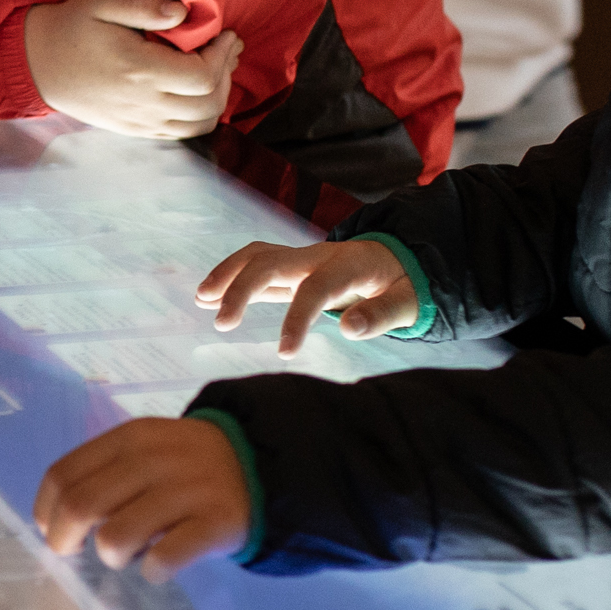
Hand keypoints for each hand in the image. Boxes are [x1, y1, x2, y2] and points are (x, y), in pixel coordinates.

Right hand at [20, 0, 240, 139]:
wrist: (38, 64)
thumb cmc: (72, 28)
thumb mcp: (102, 3)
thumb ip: (144, 5)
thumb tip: (183, 12)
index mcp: (138, 71)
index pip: (201, 77)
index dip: (223, 56)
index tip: (227, 35)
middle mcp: (143, 103)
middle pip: (208, 104)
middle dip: (227, 75)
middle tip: (228, 50)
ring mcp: (139, 122)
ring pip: (200, 125)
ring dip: (217, 99)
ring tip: (217, 70)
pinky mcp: (134, 130)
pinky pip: (180, 134)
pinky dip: (199, 117)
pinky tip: (196, 92)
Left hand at [35, 418, 255, 579]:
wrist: (257, 464)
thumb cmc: (184, 466)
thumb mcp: (144, 451)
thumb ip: (103, 474)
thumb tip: (56, 521)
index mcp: (129, 439)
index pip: (64, 474)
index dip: (46, 510)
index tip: (49, 530)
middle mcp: (154, 460)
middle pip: (82, 507)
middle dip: (65, 540)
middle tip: (73, 552)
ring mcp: (186, 491)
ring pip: (116, 538)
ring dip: (112, 556)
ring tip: (128, 553)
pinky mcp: (215, 523)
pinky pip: (164, 560)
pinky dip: (153, 571)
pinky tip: (159, 566)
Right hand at [193, 237, 420, 349]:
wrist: (400, 258)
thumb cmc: (404, 284)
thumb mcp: (408, 300)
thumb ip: (382, 314)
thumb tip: (348, 327)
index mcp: (349, 265)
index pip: (315, 288)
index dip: (297, 318)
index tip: (285, 354)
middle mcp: (318, 255)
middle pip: (272, 261)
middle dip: (243, 288)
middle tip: (221, 324)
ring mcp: (303, 258)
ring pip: (257, 255)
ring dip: (227, 275)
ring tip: (201, 300)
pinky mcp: (292, 267)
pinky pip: (256, 264)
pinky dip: (230, 276)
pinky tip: (208, 297)